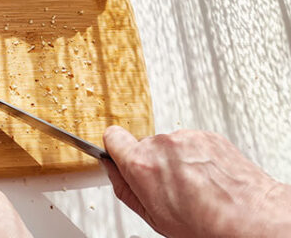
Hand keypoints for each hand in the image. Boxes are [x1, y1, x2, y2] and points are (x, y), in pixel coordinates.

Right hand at [103, 126, 290, 237]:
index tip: (119, 155)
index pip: (112, 137)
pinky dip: (197, 157)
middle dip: (152, 162)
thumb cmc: (205, 225)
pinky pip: (192, 143)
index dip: (115, 148)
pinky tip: (206, 178)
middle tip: (168, 187)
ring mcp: (186, 138)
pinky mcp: (207, 135)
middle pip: (144, 145)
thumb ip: (124, 188)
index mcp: (140, 164)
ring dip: (176, 160)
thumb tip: (113, 172)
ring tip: (193, 186)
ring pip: (169, 144)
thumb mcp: (152, 216)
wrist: (249, 218)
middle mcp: (161, 145)